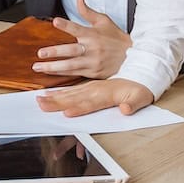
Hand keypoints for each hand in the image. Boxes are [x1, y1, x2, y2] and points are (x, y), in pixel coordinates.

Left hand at [32, 0, 131, 77]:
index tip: (55, 21)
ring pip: (70, 66)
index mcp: (93, 34)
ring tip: (38, 67)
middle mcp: (92, 49)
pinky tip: (50, 73)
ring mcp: (93, 62)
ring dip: (53, 67)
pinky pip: (75, 74)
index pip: (78, 28)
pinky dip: (61, 74)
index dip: (66, 25)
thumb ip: (87, 12)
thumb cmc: (116, 38)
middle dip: (55, 52)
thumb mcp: (104, 21)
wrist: (133, 57)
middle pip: (71, 51)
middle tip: (40, 53)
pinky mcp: (93, 73)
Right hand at [33, 78, 153, 116]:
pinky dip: (62, 92)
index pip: (90, 103)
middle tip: (42, 104)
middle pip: (75, 97)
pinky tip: (52, 95)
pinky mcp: (92, 86)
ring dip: (56, 96)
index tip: (66, 112)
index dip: (79, 108)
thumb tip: (125, 109)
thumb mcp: (142, 97)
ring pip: (71, 92)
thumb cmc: (142, 87)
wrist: (142, 70)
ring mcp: (93, 87)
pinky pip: (74, 89)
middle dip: (57, 102)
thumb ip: (133, 104)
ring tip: (41, 100)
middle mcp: (97, 90)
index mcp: (108, 94)